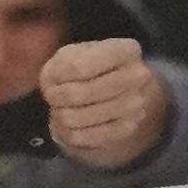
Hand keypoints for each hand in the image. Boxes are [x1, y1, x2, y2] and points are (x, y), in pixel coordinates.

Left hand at [41, 35, 169, 169]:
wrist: (124, 92)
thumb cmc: (94, 67)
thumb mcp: (76, 53)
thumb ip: (60, 65)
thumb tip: (51, 86)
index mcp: (126, 50)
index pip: (77, 67)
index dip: (55, 76)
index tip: (50, 79)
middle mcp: (137, 76)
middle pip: (77, 94)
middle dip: (56, 97)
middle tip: (52, 97)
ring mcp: (135, 105)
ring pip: (76, 118)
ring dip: (60, 116)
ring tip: (60, 109)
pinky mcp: (127, 129)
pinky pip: (82, 137)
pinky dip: (66, 132)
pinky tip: (66, 125)